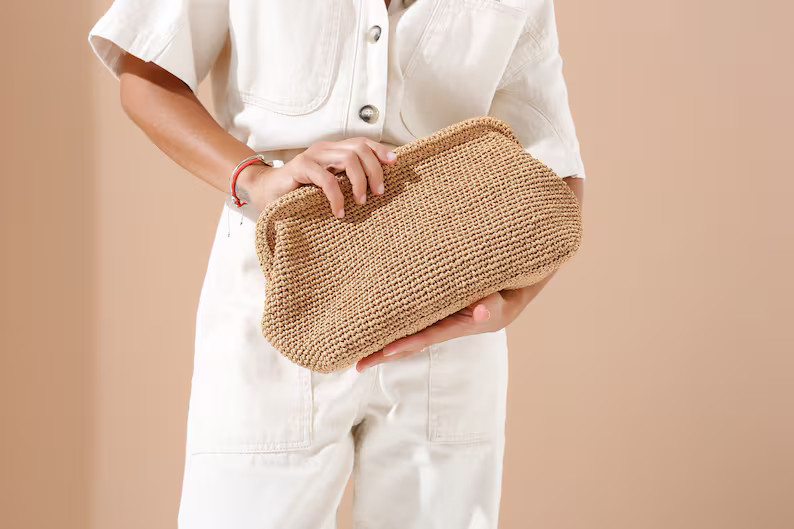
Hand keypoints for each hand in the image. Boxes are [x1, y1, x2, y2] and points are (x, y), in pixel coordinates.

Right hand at [237, 137, 397, 215]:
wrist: (264, 191)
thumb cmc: (299, 191)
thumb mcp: (328, 183)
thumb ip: (346, 180)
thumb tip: (375, 188)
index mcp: (334, 150)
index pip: (363, 142)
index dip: (381, 150)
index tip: (395, 164)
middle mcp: (325, 148)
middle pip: (360, 149)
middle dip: (375, 170)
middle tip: (379, 193)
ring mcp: (313, 156)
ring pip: (348, 159)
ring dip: (359, 182)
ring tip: (361, 202)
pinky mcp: (300, 168)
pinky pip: (326, 179)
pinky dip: (337, 196)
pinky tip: (339, 211)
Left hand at [355, 288, 530, 371]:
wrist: (500, 304)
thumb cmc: (498, 303)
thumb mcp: (496, 303)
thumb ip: (488, 306)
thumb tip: (481, 311)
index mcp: (452, 328)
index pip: (424, 338)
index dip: (404, 345)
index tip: (384, 353)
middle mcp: (437, 330)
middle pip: (407, 344)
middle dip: (383, 355)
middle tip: (357, 365)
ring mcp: (432, 324)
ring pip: (403, 337)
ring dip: (381, 346)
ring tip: (356, 356)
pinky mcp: (428, 316)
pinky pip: (406, 325)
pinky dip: (389, 331)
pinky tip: (370, 334)